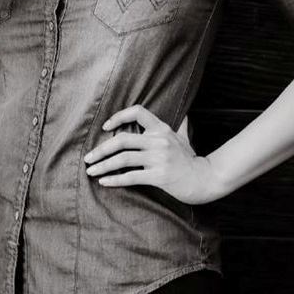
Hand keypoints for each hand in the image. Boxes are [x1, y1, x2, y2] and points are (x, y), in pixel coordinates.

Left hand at [84, 105, 218, 205]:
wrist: (204, 179)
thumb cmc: (191, 160)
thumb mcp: (185, 138)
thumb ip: (180, 126)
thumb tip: (184, 115)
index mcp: (162, 129)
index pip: (138, 112)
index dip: (119, 117)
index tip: (105, 127)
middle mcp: (159, 141)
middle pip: (123, 140)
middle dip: (101, 149)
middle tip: (88, 157)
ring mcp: (159, 158)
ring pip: (123, 159)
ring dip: (103, 165)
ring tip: (90, 171)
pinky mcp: (159, 176)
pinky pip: (131, 177)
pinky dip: (115, 179)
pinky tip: (104, 182)